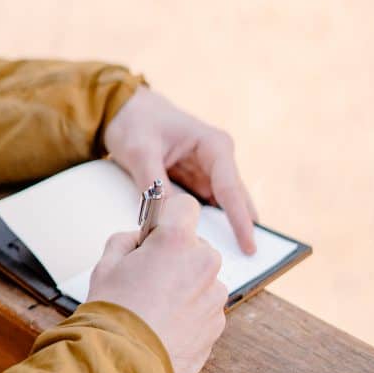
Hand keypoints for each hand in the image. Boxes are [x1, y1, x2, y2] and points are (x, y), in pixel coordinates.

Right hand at [87, 193, 227, 372]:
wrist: (122, 366)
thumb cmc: (112, 315)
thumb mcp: (106, 265)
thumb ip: (127, 240)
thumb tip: (139, 239)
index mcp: (177, 241)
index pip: (185, 206)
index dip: (169, 217)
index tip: (159, 231)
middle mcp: (203, 263)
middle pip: (196, 246)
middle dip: (178, 256)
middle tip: (150, 276)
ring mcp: (214, 295)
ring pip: (203, 278)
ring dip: (186, 286)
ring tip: (157, 307)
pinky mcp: (218, 324)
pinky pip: (206, 307)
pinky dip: (191, 312)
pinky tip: (166, 325)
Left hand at [104, 86, 258, 254]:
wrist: (124, 109)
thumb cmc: (136, 122)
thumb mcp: (139, 151)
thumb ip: (154, 183)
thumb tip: (167, 218)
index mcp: (214, 146)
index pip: (231, 188)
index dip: (239, 219)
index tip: (249, 245)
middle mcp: (218, 160)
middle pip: (234, 201)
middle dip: (240, 229)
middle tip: (247, 263)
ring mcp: (208, 173)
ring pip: (222, 209)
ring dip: (223, 231)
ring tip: (230, 262)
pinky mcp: (196, 183)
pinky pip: (204, 209)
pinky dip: (204, 226)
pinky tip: (203, 247)